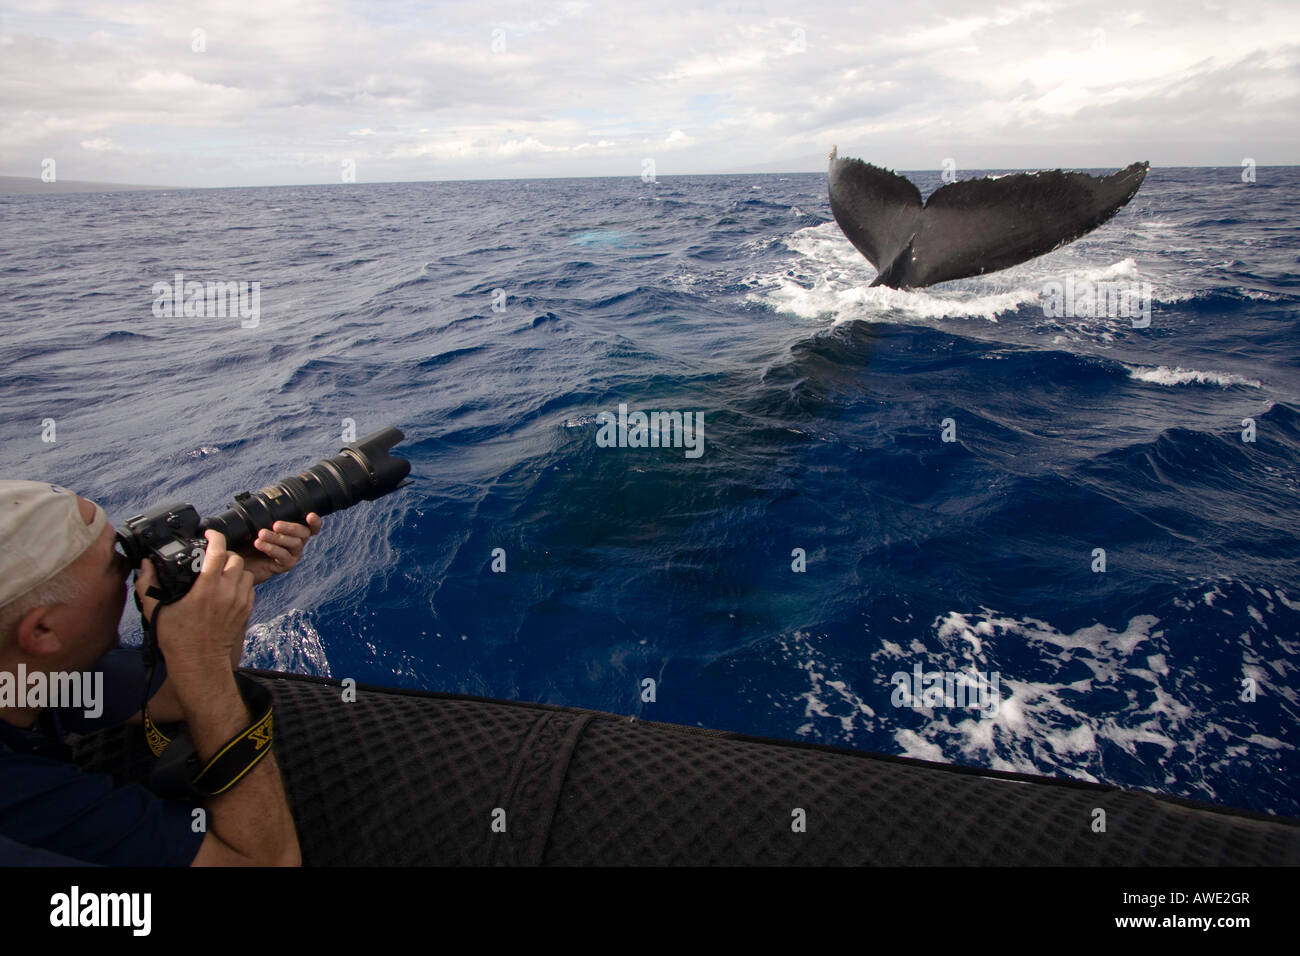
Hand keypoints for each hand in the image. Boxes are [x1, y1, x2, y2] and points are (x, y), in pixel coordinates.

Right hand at [135, 529, 253, 685]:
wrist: (200, 663)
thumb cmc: (178, 640)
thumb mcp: (157, 611)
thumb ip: (148, 585)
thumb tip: (145, 565)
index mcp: (206, 589)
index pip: (218, 552)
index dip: (215, 537)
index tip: (209, 534)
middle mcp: (227, 593)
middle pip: (236, 559)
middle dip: (225, 554)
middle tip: (212, 558)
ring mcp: (239, 602)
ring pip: (246, 573)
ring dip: (234, 569)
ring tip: (220, 573)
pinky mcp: (246, 610)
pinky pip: (250, 588)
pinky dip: (240, 583)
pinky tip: (226, 588)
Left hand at [240, 513, 322, 584]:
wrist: (236, 561)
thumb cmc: (246, 541)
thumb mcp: (254, 525)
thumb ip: (262, 515)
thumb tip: (257, 499)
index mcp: (293, 531)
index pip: (310, 526)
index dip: (314, 521)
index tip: (310, 515)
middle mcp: (297, 542)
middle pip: (305, 533)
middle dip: (291, 528)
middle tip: (275, 525)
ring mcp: (292, 554)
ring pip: (295, 543)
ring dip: (277, 538)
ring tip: (261, 534)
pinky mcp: (285, 565)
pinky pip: (284, 556)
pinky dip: (272, 548)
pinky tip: (259, 544)